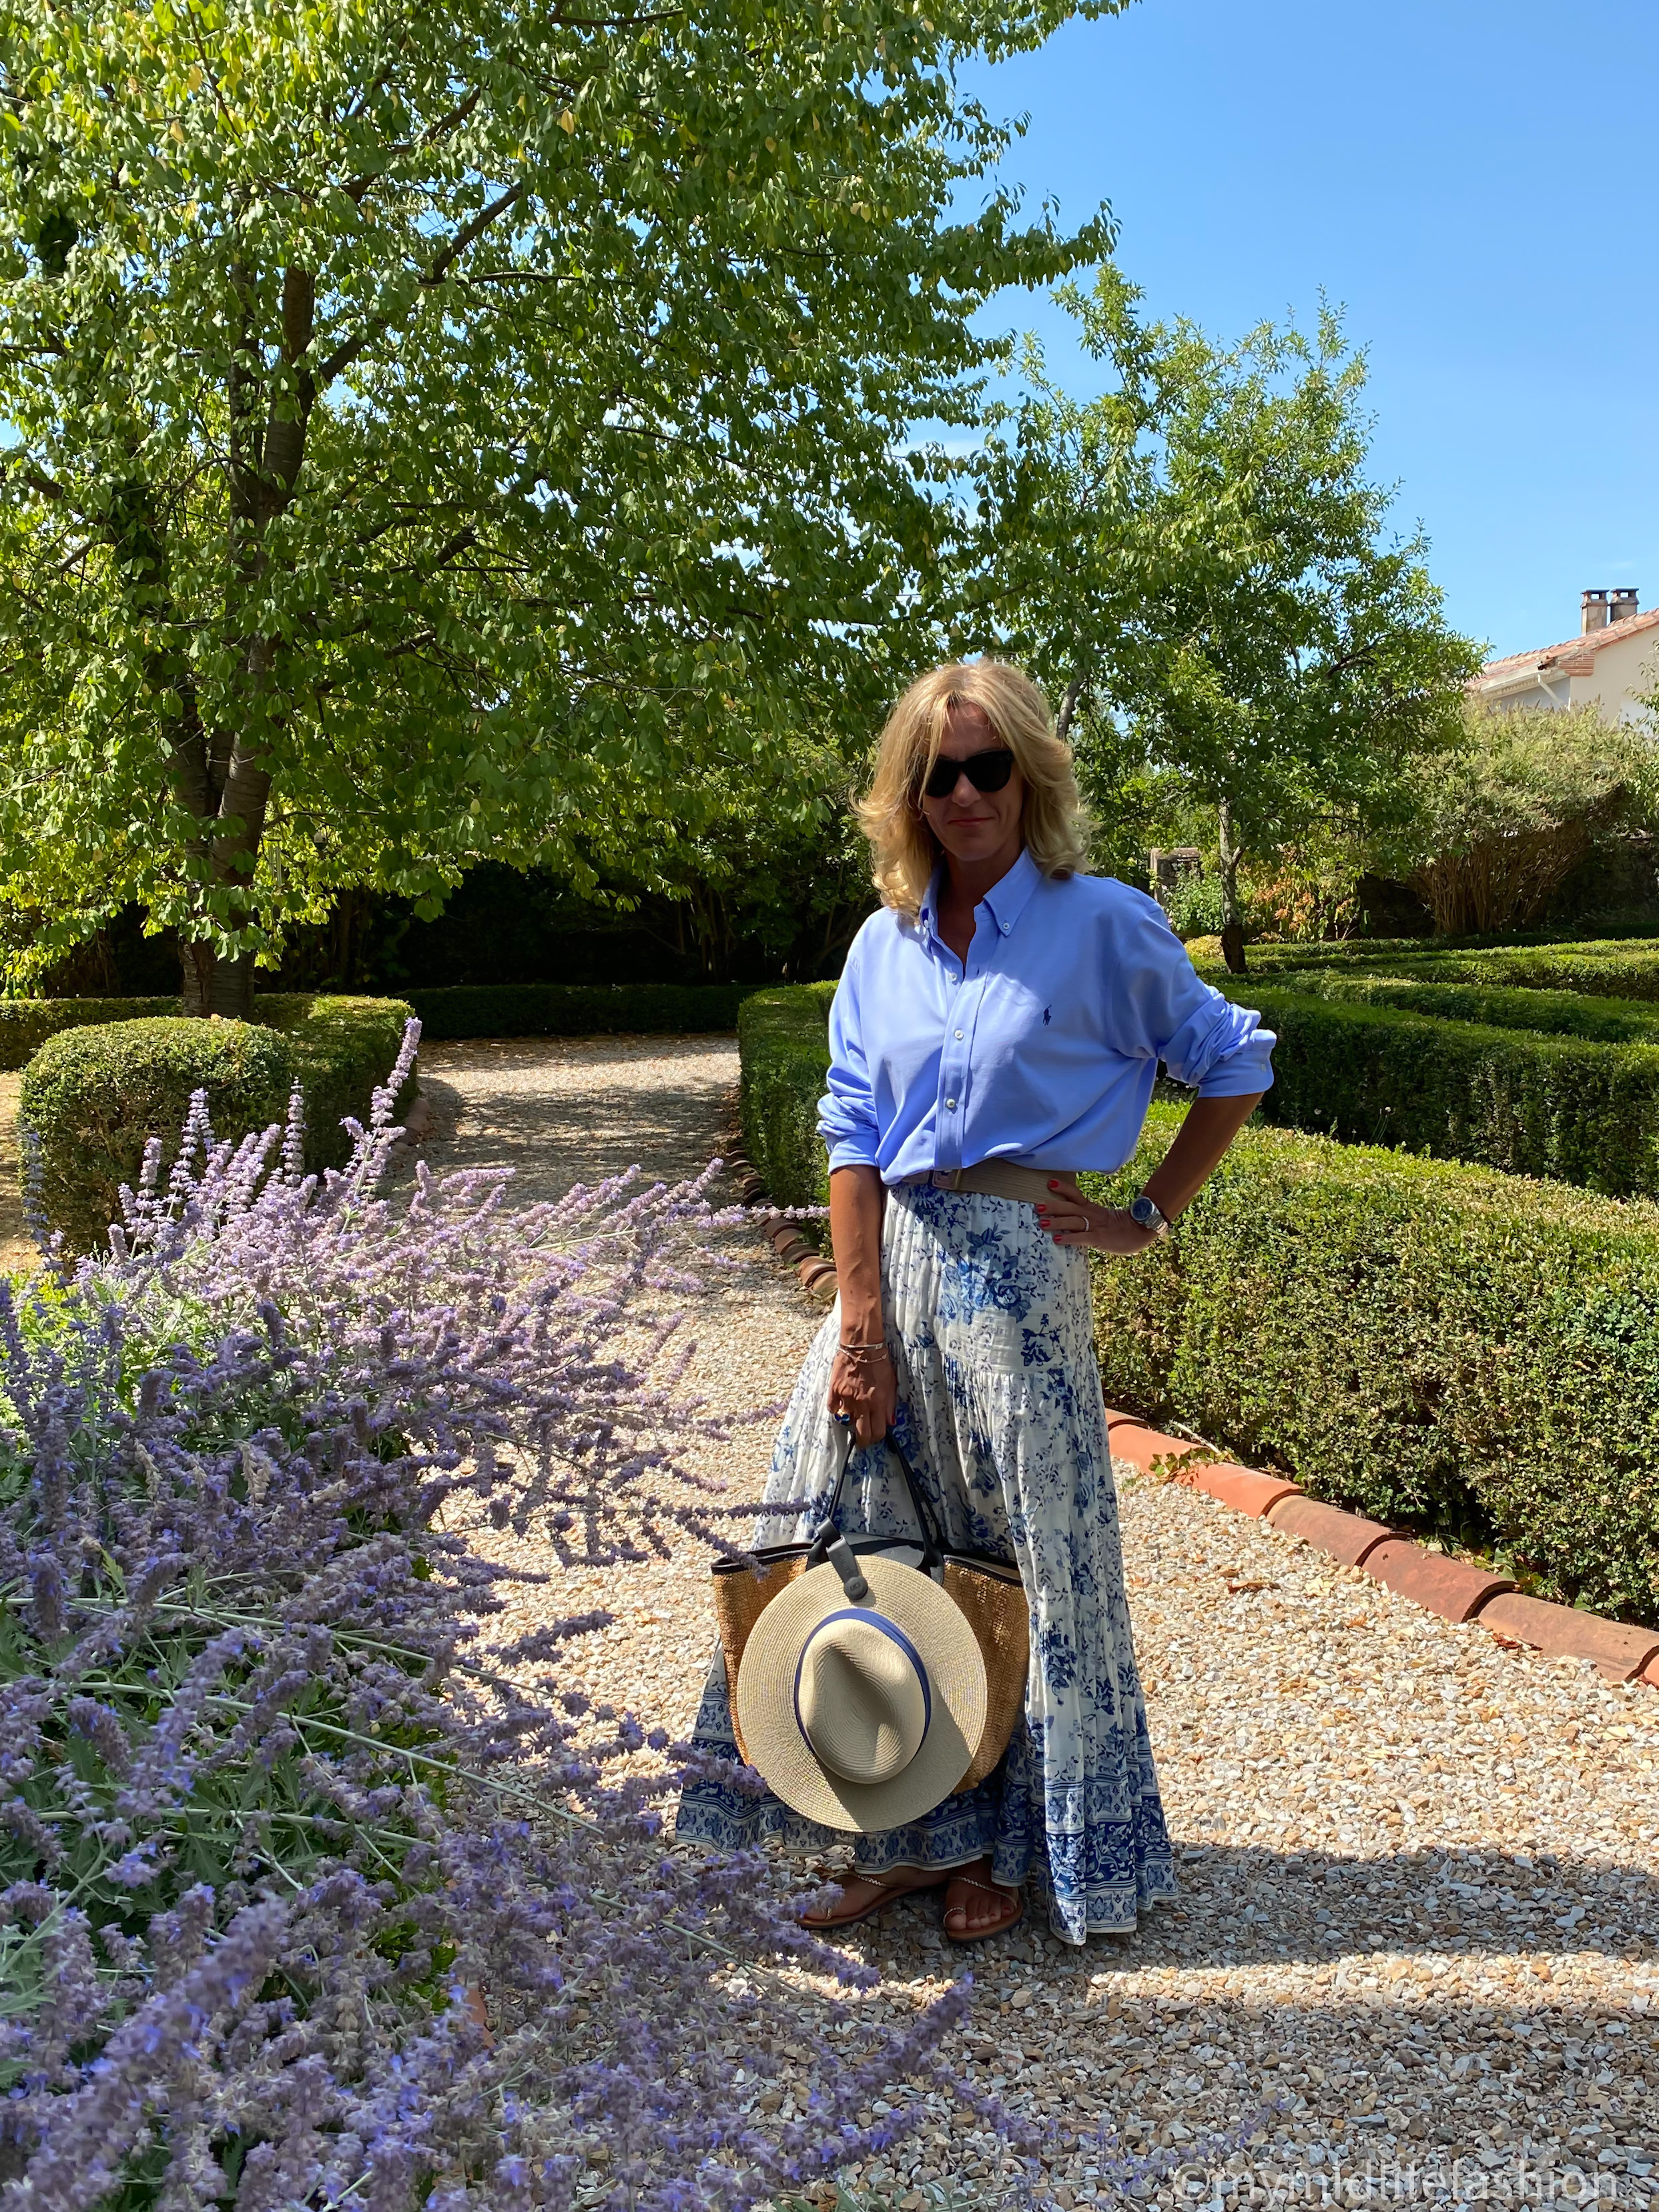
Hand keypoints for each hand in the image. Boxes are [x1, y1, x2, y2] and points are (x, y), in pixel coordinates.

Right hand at [827, 1343, 896, 1444]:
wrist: (862, 1346)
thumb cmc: (879, 1363)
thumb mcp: (891, 1384)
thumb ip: (890, 1405)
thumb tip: (890, 1423)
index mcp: (878, 1403)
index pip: (877, 1432)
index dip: (876, 1438)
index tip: (874, 1437)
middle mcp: (862, 1404)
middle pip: (861, 1433)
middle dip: (863, 1441)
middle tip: (862, 1440)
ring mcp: (846, 1398)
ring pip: (846, 1420)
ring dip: (850, 1419)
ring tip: (854, 1412)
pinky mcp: (834, 1390)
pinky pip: (833, 1408)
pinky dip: (837, 1408)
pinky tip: (841, 1404)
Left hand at [1034, 1179, 1160, 1253]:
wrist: (1140, 1232)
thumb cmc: (1119, 1227)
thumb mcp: (1100, 1218)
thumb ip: (1085, 1217)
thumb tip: (1066, 1218)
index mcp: (1092, 1208)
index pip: (1075, 1195)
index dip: (1063, 1189)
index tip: (1049, 1183)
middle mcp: (1092, 1214)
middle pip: (1070, 1207)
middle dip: (1053, 1206)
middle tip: (1037, 1206)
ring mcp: (1095, 1226)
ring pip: (1073, 1221)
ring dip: (1057, 1222)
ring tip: (1042, 1223)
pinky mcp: (1099, 1239)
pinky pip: (1082, 1238)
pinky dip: (1069, 1238)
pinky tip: (1057, 1239)